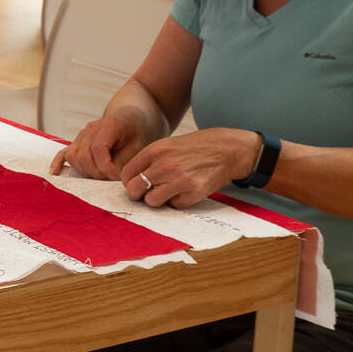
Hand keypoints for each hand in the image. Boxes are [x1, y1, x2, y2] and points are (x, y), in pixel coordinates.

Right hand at [50, 115, 144, 180]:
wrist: (128, 119)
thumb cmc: (134, 133)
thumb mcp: (136, 146)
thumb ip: (123, 161)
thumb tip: (110, 178)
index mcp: (109, 125)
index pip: (98, 148)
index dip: (105, 166)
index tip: (115, 176)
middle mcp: (91, 128)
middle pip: (84, 154)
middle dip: (95, 172)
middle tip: (108, 180)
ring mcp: (81, 135)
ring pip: (73, 156)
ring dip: (84, 171)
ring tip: (99, 177)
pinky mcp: (76, 142)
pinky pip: (63, 152)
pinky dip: (58, 163)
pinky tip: (54, 172)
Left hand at [115, 128, 259, 208]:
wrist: (225, 150)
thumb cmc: (192, 149)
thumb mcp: (166, 146)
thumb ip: (147, 161)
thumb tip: (129, 182)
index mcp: (155, 151)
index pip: (126, 174)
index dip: (128, 182)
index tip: (135, 184)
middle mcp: (164, 165)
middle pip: (134, 189)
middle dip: (137, 194)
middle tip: (145, 193)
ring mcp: (179, 180)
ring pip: (151, 201)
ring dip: (156, 199)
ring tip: (166, 192)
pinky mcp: (193, 193)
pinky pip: (173, 205)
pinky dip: (176, 201)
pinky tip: (184, 191)